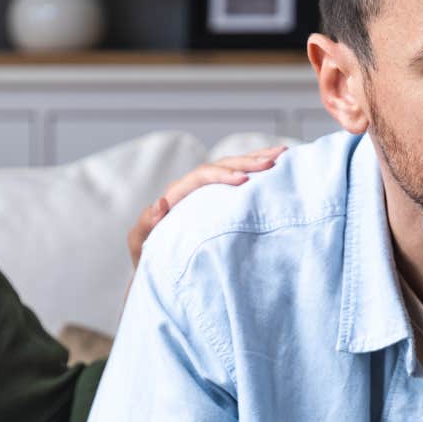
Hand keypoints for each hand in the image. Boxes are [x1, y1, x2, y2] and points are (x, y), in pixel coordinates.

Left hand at [127, 146, 286, 266]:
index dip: (222, 175)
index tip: (244, 181)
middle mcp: (192, 188)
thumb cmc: (148, 258)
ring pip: (232, 167)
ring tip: (282, 153)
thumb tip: (160, 203)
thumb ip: (145, 225)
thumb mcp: (140, 244)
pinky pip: (238, 179)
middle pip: (222, 165)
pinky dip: (256, 170)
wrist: (157, 268)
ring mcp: (207, 192)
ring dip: (256, 159)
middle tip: (272, 161)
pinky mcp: (219, 199)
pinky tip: (279, 164)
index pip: (201, 176)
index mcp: (177, 195)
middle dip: (246, 161)